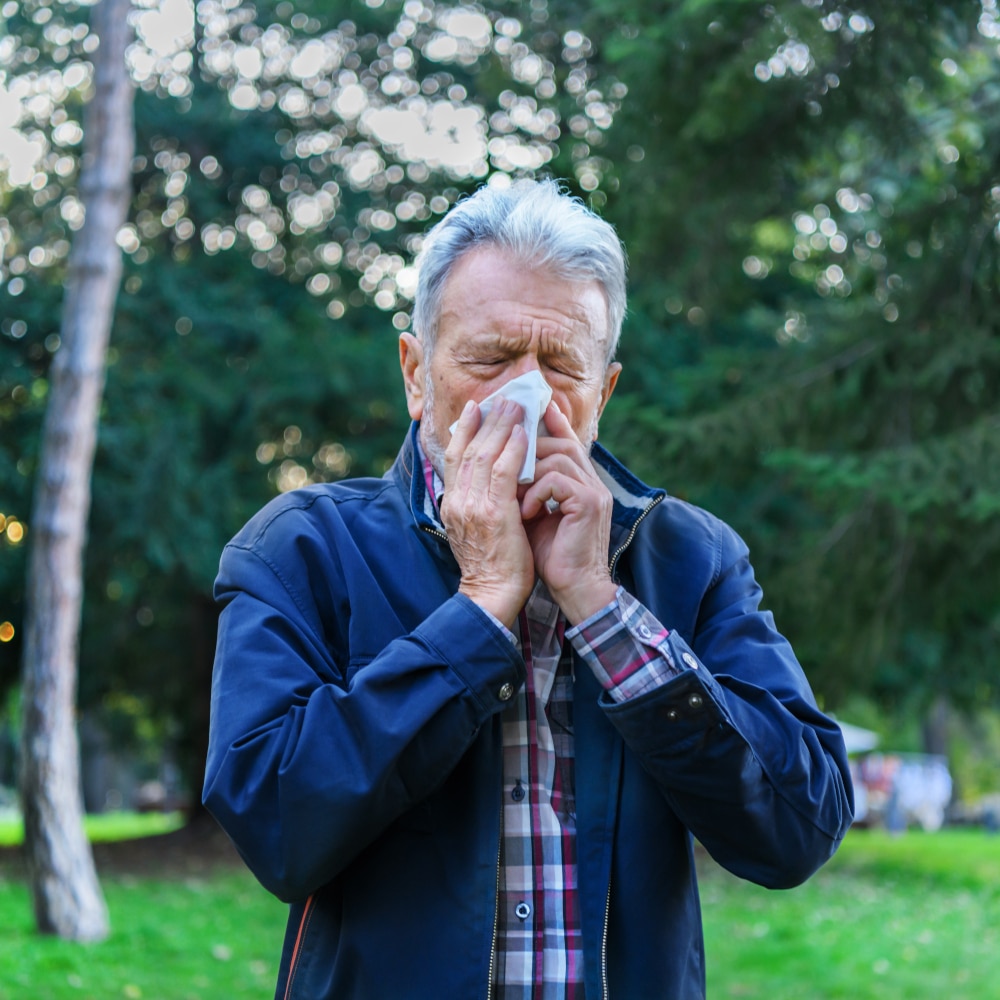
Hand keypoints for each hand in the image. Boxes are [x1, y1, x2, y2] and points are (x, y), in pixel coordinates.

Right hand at [441, 396, 535, 625]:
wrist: (493, 596)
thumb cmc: (493, 566)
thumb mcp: (478, 529)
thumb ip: (480, 502)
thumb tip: (491, 480)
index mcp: (452, 504)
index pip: (455, 458)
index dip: (465, 430)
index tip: (476, 408)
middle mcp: (457, 501)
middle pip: (468, 449)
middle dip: (485, 420)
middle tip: (501, 398)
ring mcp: (472, 506)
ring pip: (484, 454)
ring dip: (501, 426)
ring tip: (515, 406)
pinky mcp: (492, 512)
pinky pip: (502, 470)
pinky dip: (511, 448)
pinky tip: (523, 433)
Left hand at [519, 402, 617, 623]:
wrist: (573, 590)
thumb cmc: (550, 557)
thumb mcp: (533, 515)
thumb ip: (526, 488)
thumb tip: (500, 465)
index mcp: (580, 482)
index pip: (565, 440)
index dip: (550, 421)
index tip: (529, 404)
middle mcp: (591, 481)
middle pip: (560, 441)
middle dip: (529, 443)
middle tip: (503, 453)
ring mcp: (594, 490)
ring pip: (556, 456)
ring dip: (527, 474)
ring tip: (513, 498)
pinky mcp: (590, 503)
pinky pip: (556, 479)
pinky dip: (535, 492)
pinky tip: (525, 512)